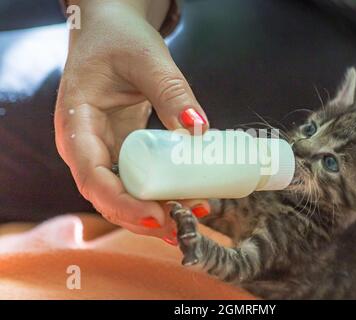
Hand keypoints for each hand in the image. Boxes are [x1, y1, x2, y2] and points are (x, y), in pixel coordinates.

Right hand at [55, 0, 208, 237]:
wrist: (110, 32)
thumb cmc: (117, 40)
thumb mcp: (145, 58)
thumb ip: (171, 90)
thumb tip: (198, 127)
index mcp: (75, 123)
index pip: (91, 176)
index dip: (121, 203)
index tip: (156, 215)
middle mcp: (84, 145)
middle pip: (107, 196)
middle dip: (143, 216)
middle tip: (183, 224)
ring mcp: (103, 151)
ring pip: (123, 195)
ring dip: (156, 211)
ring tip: (193, 214)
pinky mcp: (122, 151)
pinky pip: (138, 181)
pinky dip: (160, 194)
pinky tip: (186, 200)